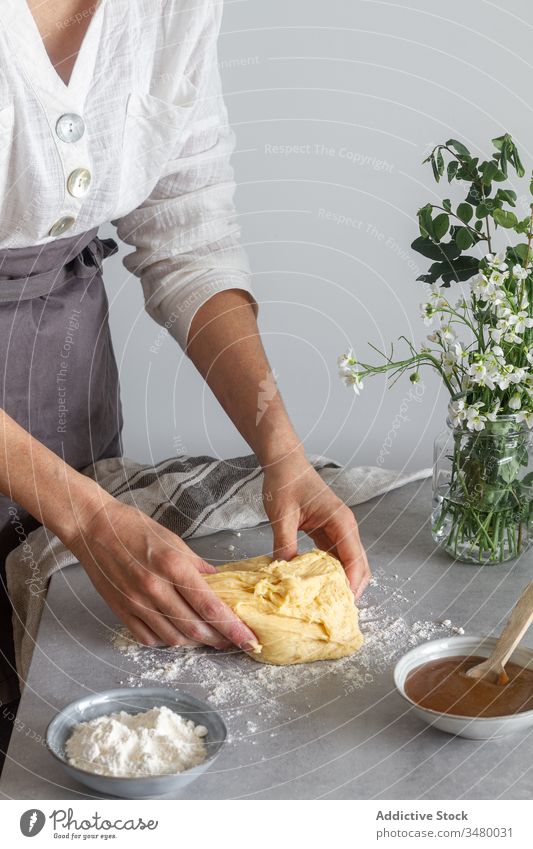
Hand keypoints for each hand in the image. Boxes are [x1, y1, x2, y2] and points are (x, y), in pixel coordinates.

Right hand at [65, 495, 257, 649]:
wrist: (94, 528)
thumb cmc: (135, 528)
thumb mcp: (174, 541)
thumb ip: (198, 567)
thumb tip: (220, 585)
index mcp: (173, 566)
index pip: (210, 606)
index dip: (233, 628)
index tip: (249, 640)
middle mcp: (155, 589)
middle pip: (195, 628)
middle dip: (219, 639)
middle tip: (232, 640)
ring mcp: (136, 604)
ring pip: (173, 639)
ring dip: (195, 642)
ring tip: (207, 636)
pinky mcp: (121, 612)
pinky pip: (148, 639)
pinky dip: (166, 641)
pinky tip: (176, 633)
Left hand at [262, 449, 370, 598]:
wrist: (284, 462)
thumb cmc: (285, 482)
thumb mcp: (282, 515)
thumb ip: (284, 544)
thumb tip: (284, 574)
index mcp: (340, 521)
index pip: (354, 559)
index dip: (351, 584)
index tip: (342, 606)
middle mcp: (346, 527)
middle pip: (359, 564)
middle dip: (352, 588)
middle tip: (337, 612)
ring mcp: (339, 530)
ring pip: (349, 562)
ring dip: (342, 582)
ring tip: (329, 604)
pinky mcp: (329, 531)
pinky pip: (336, 557)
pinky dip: (332, 572)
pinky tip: (319, 586)